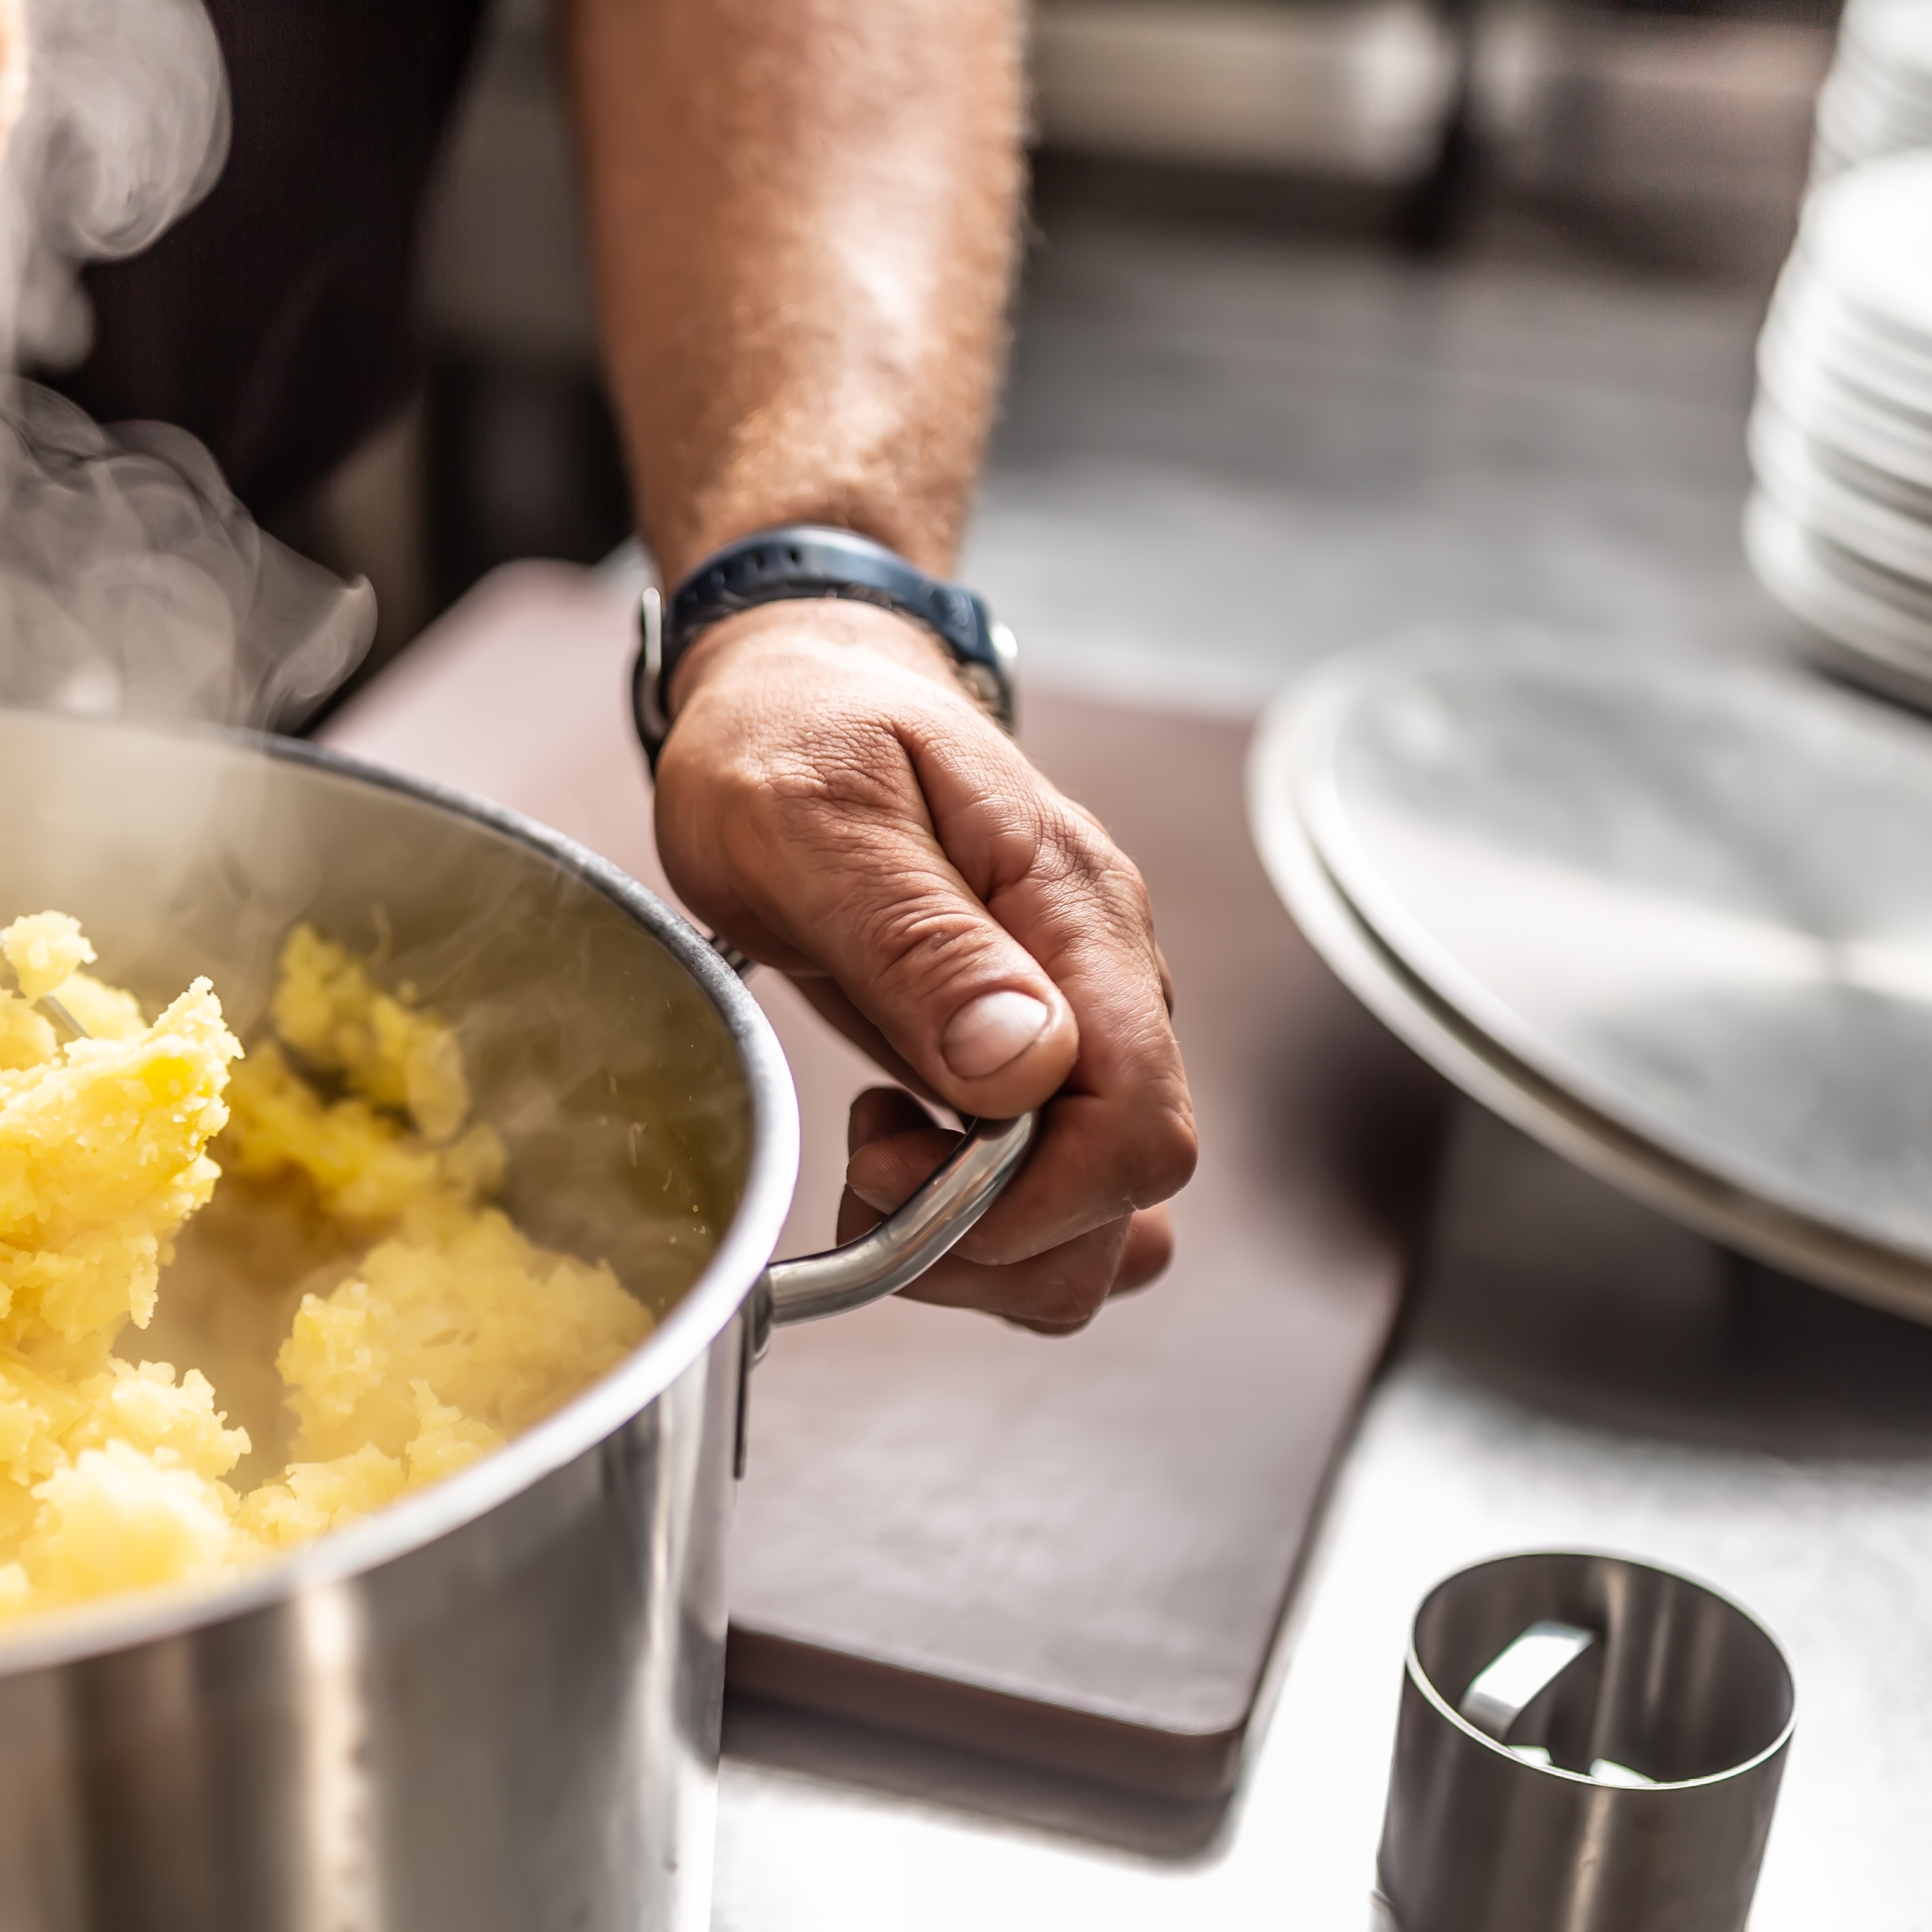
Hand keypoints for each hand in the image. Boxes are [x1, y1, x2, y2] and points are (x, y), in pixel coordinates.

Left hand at [652, 600, 1194, 1331]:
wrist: (796, 690)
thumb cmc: (792, 737)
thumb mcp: (815, 819)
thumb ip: (921, 942)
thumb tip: (1024, 1063)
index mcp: (1072, 916)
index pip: (1139, 1125)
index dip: (1027, 1199)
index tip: (897, 1166)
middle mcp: (1105, 978)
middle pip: (1131, 1194)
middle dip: (993, 1234)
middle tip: (866, 1158)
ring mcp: (1080, 1023)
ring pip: (1103, 1218)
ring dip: (989, 1241)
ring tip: (879, 1154)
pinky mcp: (1039, 1060)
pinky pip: (1056, 1194)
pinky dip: (985, 1221)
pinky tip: (906, 1152)